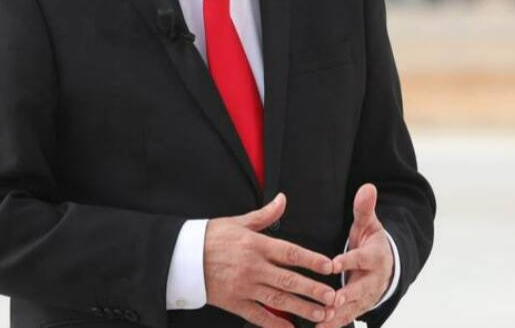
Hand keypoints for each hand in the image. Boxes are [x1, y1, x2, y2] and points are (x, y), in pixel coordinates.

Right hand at [204, 193, 337, 326]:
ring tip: (321, 314)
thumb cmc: (211, 237)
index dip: (312, 260)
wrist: (182, 256)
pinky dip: (275, 324)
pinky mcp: (234, 302)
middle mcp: (252, 267)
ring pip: (278, 300)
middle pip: (289, 280)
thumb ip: (265, 215)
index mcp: (256, 245)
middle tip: (333, 297)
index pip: (290, 253)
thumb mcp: (239, 222)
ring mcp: (243, 287)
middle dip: (313, 290)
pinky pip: (257, 316)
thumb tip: (282, 199)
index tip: (329, 267)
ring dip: (301, 308)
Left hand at [319, 184, 392, 327]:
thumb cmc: (372, 242)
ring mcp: (368, 297)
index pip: (361, 259)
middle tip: (333, 300)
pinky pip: (347, 318)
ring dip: (338, 316)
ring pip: (353, 308)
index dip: (348, 261)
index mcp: (375, 257)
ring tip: (322, 322)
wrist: (387, 267)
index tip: (333, 264)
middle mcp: (373, 280)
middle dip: (347, 296)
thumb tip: (367, 187)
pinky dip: (334, 325)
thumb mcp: (370, 225)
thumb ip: (365, 209)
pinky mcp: (360, 308)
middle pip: (360, 289)